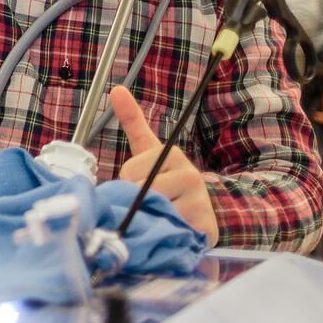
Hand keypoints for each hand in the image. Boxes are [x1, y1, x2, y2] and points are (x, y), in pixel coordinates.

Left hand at [110, 86, 217, 244]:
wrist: (196, 219)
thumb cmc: (166, 183)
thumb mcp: (148, 152)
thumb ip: (134, 122)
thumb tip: (117, 88)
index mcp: (171, 155)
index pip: (130, 171)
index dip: (128, 183)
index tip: (141, 184)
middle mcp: (190, 175)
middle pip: (139, 192)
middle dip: (134, 203)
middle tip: (149, 205)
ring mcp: (199, 202)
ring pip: (152, 212)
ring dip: (148, 220)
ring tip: (159, 218)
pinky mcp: (205, 228)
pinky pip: (168, 231)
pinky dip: (163, 234)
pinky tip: (169, 231)